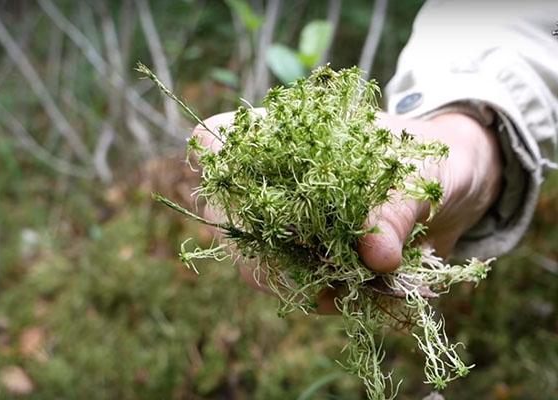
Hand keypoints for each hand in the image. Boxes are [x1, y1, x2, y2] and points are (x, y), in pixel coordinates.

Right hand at [192, 109, 501, 309]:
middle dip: (266, 250)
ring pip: (258, 267)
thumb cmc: (431, 161)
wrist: (455, 192)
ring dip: (302, 284)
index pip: (218, 140)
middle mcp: (277, 189)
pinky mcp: (316, 267)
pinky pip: (302, 293)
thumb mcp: (421, 172)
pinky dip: (334, 301)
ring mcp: (292, 231)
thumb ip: (398, 207)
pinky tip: (374, 294)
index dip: (215, 163)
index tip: (246, 188)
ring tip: (360, 283)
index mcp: (288, 142)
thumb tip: (377, 258)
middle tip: (321, 266)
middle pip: (226, 219)